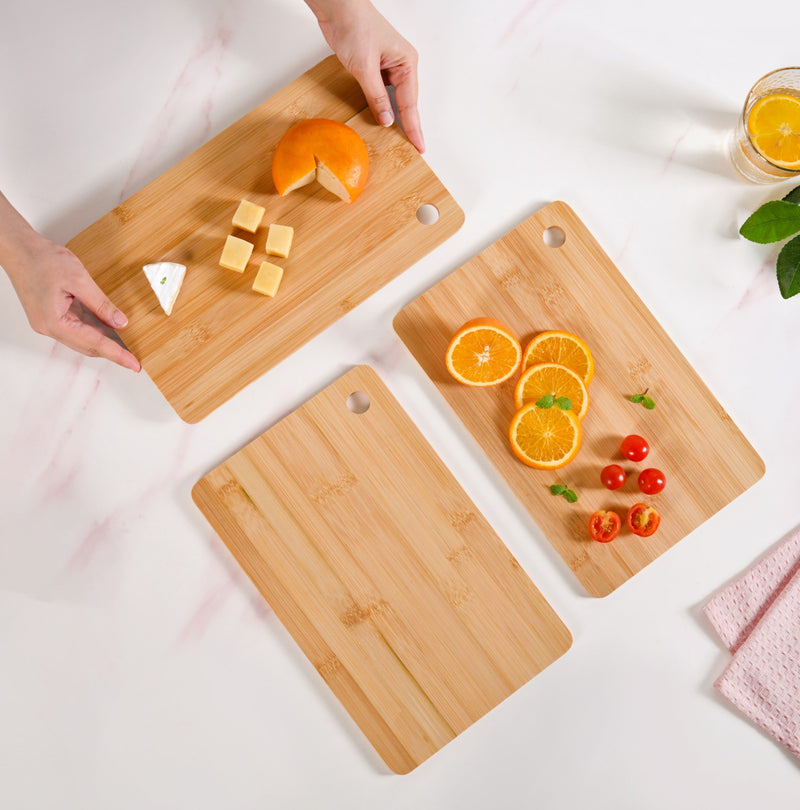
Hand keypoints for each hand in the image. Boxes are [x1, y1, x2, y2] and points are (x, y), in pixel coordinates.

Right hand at [2, 224, 140, 371]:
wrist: (20, 250)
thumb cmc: (42, 260)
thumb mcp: (79, 280)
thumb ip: (101, 304)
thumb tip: (120, 323)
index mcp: (54, 322)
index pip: (94, 343)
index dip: (117, 354)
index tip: (134, 364)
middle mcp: (48, 328)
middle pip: (87, 347)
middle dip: (112, 353)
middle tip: (133, 359)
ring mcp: (47, 324)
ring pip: (81, 340)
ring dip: (102, 343)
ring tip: (124, 347)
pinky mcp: (49, 317)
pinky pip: (75, 330)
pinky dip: (92, 332)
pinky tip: (107, 331)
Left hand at [306, 0, 424, 152]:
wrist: (338, 8)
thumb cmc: (354, 26)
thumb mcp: (365, 67)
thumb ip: (376, 97)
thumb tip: (387, 120)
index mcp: (406, 62)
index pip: (411, 103)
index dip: (414, 127)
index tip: (420, 147)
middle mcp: (401, 65)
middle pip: (406, 102)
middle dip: (408, 124)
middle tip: (413, 148)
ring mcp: (388, 66)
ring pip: (394, 98)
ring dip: (393, 116)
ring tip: (400, 139)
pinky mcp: (375, 67)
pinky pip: (381, 92)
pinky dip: (381, 105)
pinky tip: (380, 118)